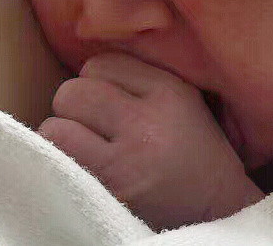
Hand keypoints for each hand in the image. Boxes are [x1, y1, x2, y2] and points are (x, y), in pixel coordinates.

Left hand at [37, 52, 264, 230]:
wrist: (216, 209)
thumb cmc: (193, 150)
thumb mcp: (184, 97)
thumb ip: (142, 75)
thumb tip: (87, 64)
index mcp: (168, 91)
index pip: (101, 64)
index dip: (97, 81)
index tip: (110, 100)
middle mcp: (146, 123)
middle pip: (73, 92)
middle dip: (74, 105)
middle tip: (90, 122)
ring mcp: (125, 161)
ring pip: (56, 128)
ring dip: (62, 136)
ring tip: (82, 145)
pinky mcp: (108, 194)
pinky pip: (57, 164)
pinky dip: (59, 164)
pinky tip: (79, 167)